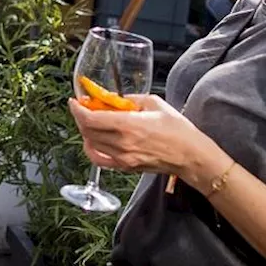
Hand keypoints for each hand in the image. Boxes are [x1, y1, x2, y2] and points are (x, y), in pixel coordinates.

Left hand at [69, 94, 227, 186]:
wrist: (191, 155)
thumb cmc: (178, 130)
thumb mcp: (154, 103)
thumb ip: (130, 99)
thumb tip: (115, 98)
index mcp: (128, 125)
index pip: (90, 119)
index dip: (77, 109)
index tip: (74, 102)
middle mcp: (122, 143)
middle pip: (86, 131)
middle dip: (80, 117)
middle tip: (83, 108)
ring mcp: (122, 158)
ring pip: (91, 144)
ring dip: (86, 131)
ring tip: (92, 121)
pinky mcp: (125, 167)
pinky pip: (99, 159)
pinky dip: (92, 148)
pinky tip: (95, 140)